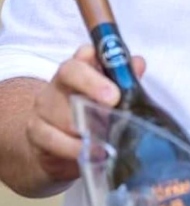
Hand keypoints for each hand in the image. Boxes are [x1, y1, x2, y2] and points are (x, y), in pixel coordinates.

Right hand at [25, 44, 145, 184]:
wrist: (60, 147)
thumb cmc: (92, 114)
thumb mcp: (113, 96)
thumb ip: (125, 79)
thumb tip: (138, 64)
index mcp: (80, 67)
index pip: (84, 52)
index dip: (96, 56)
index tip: (113, 67)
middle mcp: (59, 82)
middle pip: (71, 73)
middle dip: (93, 86)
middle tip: (113, 101)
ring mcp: (44, 106)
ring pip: (64, 110)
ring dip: (88, 125)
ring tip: (109, 135)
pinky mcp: (36, 132)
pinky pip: (54, 139)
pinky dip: (75, 147)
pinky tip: (94, 153)